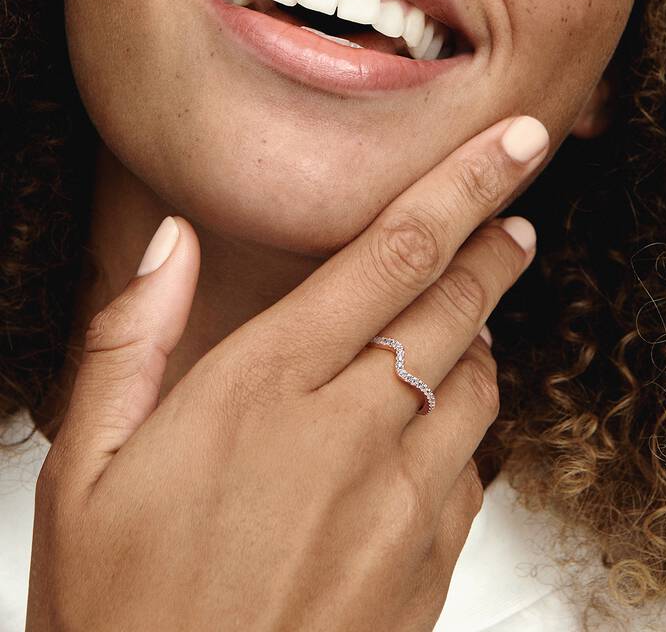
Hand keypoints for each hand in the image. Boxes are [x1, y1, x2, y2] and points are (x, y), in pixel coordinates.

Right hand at [26, 114, 548, 631]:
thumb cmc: (121, 613)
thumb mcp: (87, 468)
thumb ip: (133, 338)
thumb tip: (172, 242)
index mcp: (263, 388)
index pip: (393, 254)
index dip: (465, 186)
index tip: (515, 144)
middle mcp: (347, 434)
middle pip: (456, 303)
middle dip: (495, 244)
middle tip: (515, 213)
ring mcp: (400, 503)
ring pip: (478, 379)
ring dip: (479, 334)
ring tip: (464, 315)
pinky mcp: (428, 563)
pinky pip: (474, 463)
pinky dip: (463, 421)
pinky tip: (428, 424)